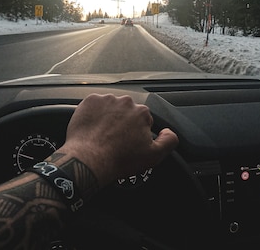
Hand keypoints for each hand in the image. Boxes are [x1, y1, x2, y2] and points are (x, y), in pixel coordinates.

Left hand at [59, 93, 178, 186]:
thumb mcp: (154, 156)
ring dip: (108, 118)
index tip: (129, 142)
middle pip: (126, 111)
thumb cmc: (119, 159)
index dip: (137, 132)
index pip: (143, 119)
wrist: (89, 159)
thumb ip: (169, 140)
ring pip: (110, 107)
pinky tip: (93, 129)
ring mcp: (106, 100)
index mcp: (141, 112)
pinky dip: (94, 114)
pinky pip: (94, 106)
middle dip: (123, 123)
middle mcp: (125, 101)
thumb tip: (169, 131)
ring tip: (102, 136)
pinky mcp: (89, 101)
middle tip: (115, 140)